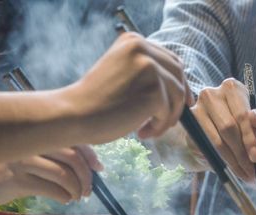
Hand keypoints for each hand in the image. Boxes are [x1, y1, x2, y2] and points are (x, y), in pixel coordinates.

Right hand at [0, 145, 101, 204]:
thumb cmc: (2, 165)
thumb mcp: (27, 152)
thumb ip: (49, 152)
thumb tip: (84, 164)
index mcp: (37, 133)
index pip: (73, 139)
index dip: (90, 154)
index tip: (98, 168)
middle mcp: (31, 142)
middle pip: (72, 156)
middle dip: (86, 175)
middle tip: (88, 189)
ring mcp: (23, 159)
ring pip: (63, 174)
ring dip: (76, 188)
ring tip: (77, 196)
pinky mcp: (17, 179)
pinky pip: (50, 188)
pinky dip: (63, 196)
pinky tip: (64, 200)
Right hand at [65, 32, 191, 142]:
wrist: (73, 115)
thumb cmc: (94, 102)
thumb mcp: (121, 73)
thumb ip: (143, 70)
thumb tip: (178, 84)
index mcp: (133, 40)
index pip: (170, 60)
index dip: (179, 81)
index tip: (182, 100)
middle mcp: (142, 48)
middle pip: (178, 75)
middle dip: (177, 100)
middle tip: (168, 121)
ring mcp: (149, 67)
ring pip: (176, 95)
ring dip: (166, 117)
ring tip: (147, 130)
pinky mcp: (154, 90)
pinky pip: (168, 112)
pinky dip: (158, 126)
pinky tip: (141, 133)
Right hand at [188, 78, 255, 181]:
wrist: (213, 136)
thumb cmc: (241, 128)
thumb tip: (254, 117)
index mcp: (232, 88)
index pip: (242, 115)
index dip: (250, 138)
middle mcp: (211, 94)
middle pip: (228, 127)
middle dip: (242, 152)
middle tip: (251, 170)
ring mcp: (196, 108)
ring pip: (217, 140)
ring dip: (232, 160)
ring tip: (244, 173)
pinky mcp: (187, 127)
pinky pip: (206, 147)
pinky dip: (219, 161)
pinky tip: (229, 169)